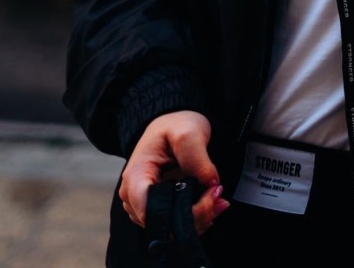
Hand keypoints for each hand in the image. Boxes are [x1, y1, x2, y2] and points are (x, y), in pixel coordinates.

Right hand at [118, 110, 229, 233]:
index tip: (210, 195)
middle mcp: (133, 197)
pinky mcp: (156, 209)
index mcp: (135, 177)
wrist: (173, 123)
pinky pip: (175, 223)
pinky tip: (210, 202)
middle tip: (220, 199)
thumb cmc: (175, 124)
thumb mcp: (188, 132)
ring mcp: (143, 205)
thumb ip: (197, 158)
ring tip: (218, 199)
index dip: (183, 213)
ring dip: (198, 218)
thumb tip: (210, 184)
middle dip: (196, 217)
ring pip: (170, 229)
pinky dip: (195, 217)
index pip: (152, 213)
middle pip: (163, 225)